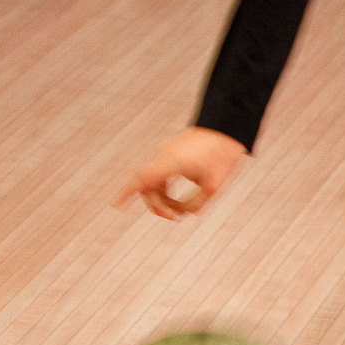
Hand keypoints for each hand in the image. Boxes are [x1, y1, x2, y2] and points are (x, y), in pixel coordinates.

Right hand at [114, 127, 247, 220]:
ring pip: (154, 181)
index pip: (143, 179)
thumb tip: (182, 211)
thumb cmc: (223, 155)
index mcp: (172, 162)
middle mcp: (164, 155)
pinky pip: (160, 173)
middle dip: (158, 205)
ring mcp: (166, 151)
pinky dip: (164, 188)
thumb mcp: (213, 186)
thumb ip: (195, 203)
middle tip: (174, 218)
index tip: (116, 205)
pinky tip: (172, 200)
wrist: (228, 126)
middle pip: (149, 186)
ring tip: (178, 211)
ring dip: (163, 198)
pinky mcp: (172, 151)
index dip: (127, 193)